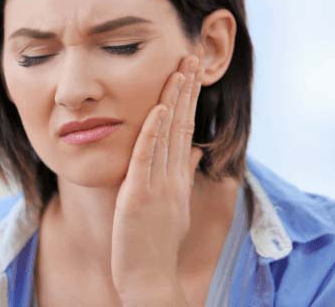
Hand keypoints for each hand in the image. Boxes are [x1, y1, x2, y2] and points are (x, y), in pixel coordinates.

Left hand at [111, 51, 204, 302]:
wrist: (149, 279)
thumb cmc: (157, 241)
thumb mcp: (175, 203)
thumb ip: (184, 173)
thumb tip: (195, 149)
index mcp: (178, 176)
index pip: (185, 128)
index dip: (189, 98)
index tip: (191, 71)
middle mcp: (173, 176)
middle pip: (181, 123)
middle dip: (186, 89)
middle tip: (191, 56)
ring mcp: (158, 185)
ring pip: (167, 135)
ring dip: (173, 100)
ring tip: (179, 69)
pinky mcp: (139, 196)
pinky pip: (147, 159)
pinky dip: (152, 133)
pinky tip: (157, 109)